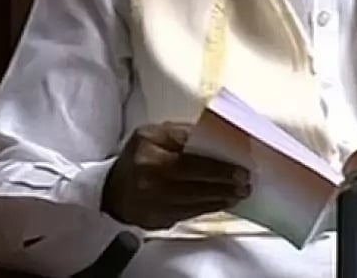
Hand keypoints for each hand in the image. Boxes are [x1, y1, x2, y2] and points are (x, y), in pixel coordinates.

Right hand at [101, 121, 250, 228]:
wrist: (111, 189)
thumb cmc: (138, 156)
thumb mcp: (154, 134)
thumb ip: (182, 134)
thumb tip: (216, 138)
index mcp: (149, 155)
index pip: (190, 163)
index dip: (218, 169)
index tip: (240, 170)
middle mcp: (148, 182)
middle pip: (194, 187)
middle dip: (224, 186)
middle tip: (245, 184)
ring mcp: (151, 205)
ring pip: (193, 204)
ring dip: (219, 199)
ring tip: (238, 194)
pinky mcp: (155, 221)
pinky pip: (187, 215)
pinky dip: (207, 208)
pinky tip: (220, 202)